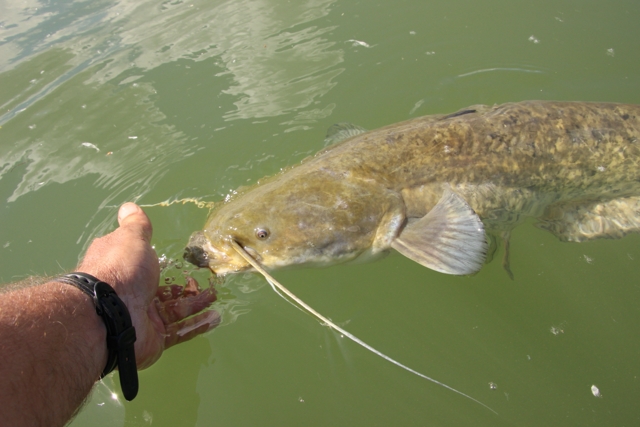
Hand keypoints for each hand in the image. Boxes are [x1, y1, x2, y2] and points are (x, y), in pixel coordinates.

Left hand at [78, 203, 218, 368]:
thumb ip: (136, 225)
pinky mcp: (154, 339)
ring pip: (176, 310)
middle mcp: (132, 294)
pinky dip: (198, 325)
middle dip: (185, 286)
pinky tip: (215, 318)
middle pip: (164, 290)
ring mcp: (143, 318)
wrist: (107, 316)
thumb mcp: (131, 239)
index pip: (144, 265)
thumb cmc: (120, 270)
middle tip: (204, 280)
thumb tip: (128, 206)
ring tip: (215, 296)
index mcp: (125, 269)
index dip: (161, 262)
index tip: (181, 259)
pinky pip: (180, 332)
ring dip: (197, 303)